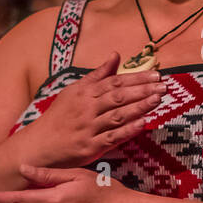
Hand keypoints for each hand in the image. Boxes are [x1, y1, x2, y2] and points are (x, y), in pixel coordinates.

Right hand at [28, 53, 165, 166]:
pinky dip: (128, 130)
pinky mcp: (89, 147)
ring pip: (118, 115)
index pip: (114, 82)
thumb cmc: (59, 117)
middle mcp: (86, 109)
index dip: (136, 78)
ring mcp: (88, 128)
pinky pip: (112, 137)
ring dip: (139, 107)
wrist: (38, 146)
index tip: (156, 74)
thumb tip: (115, 55)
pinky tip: (143, 123)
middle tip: (164, 86)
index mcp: (84, 93)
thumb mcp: (74, 91)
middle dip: (143, 90)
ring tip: (158, 100)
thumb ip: (97, 75)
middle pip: (118, 96)